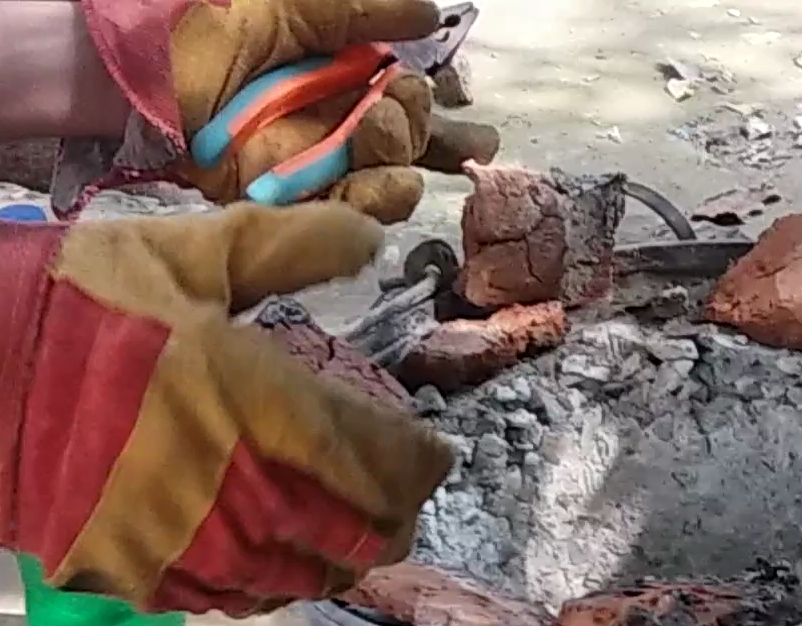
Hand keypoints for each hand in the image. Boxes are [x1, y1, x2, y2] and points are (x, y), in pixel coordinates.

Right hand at [0, 203, 452, 614]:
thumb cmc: (79, 305)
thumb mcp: (186, 254)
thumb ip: (289, 249)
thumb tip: (377, 237)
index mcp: (258, 402)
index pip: (381, 459)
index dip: (424, 464)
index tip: (435, 453)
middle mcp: (240, 487)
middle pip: (360, 534)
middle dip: (396, 520)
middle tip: (403, 502)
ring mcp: (191, 544)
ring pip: (307, 580)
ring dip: (343, 560)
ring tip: (353, 536)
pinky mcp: (145, 579)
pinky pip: (240, 602)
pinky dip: (276, 585)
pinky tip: (282, 561)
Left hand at [81, 0, 498, 221]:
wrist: (138, 77)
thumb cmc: (201, 21)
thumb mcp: (289, 2)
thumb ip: (360, 9)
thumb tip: (430, 11)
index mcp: (341, 68)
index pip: (407, 89)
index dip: (435, 95)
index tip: (445, 88)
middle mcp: (338, 118)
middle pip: (411, 138)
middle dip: (425, 125)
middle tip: (403, 106)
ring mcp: (319, 163)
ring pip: (394, 176)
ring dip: (400, 154)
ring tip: (378, 129)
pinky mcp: (296, 201)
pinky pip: (355, 212)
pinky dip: (380, 201)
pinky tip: (393, 181)